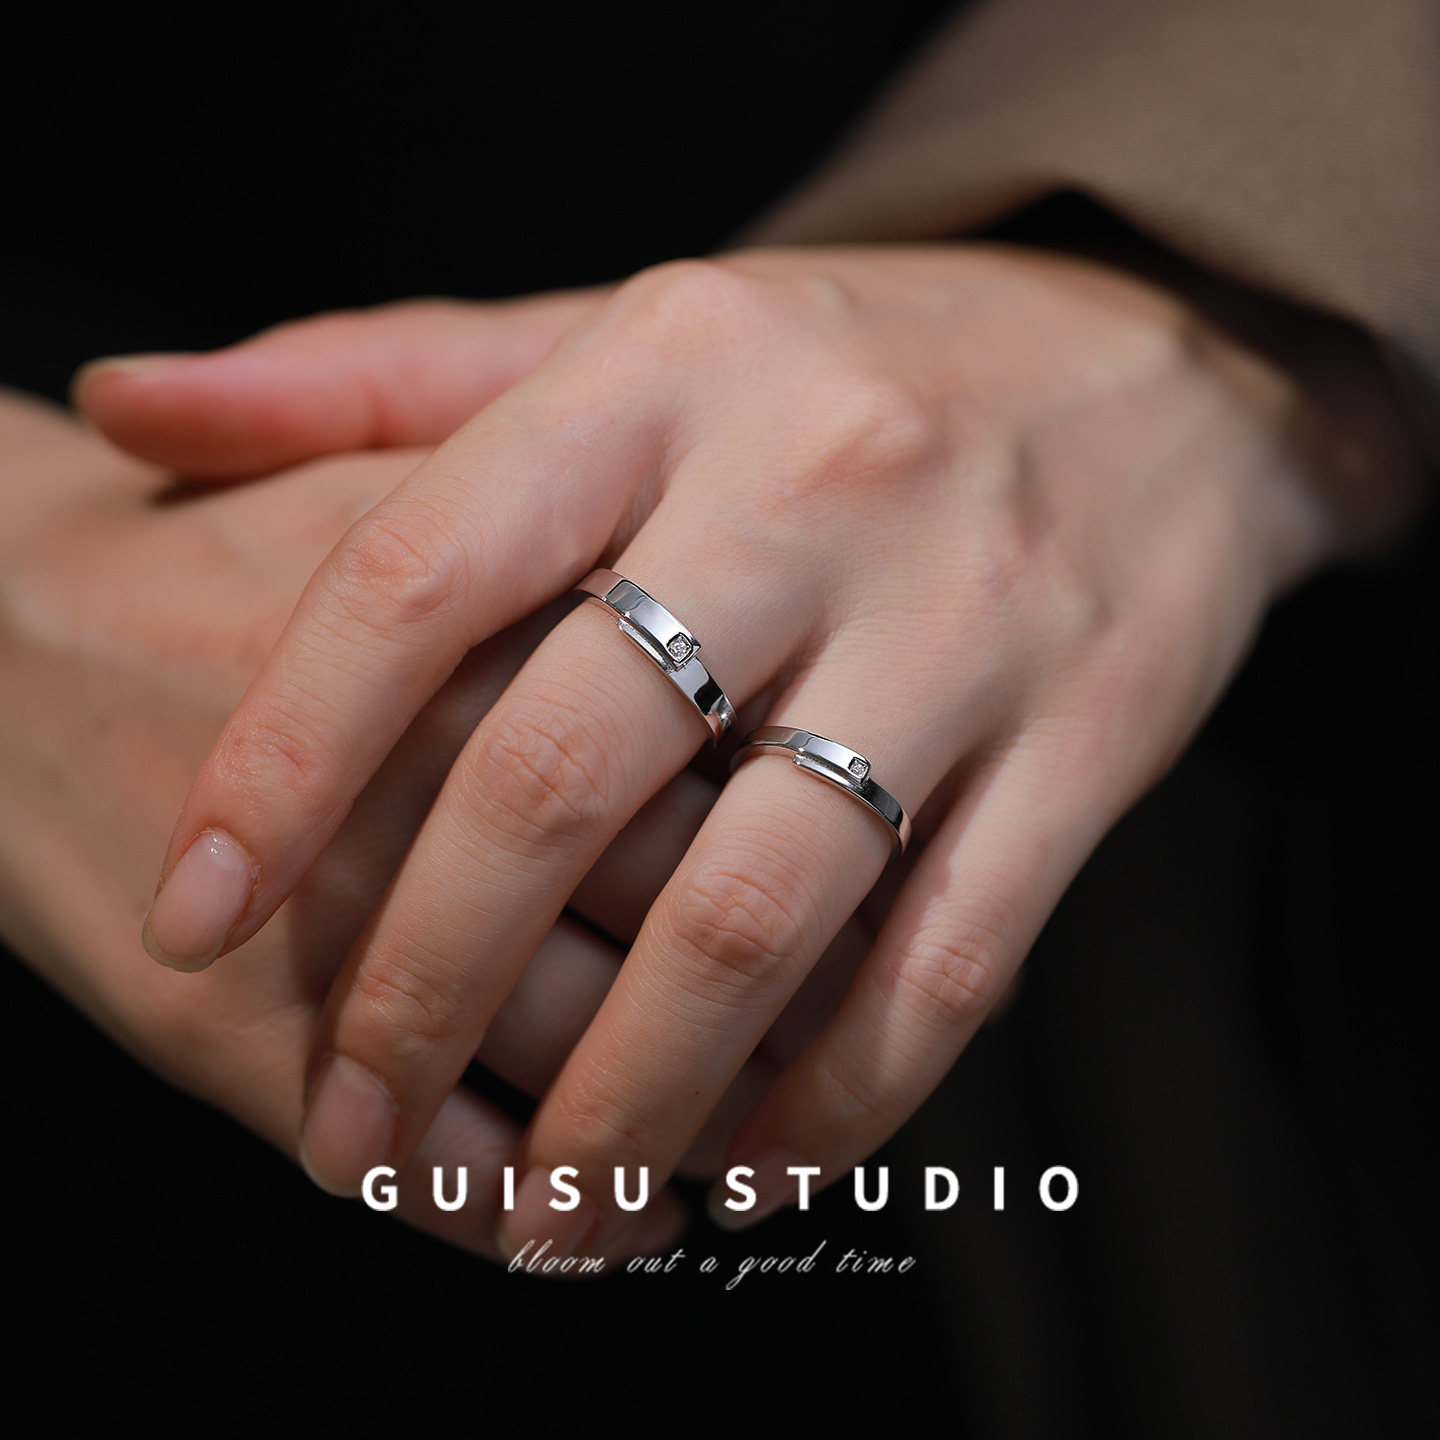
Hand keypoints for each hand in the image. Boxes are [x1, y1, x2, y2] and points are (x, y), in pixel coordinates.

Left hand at [80, 245, 1405, 1259]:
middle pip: (570, 776)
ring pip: (760, 908)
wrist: (1162, 363)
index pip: (418, 576)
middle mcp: (811, 485)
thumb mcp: (621, 328)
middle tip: (360, 1126)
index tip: (195, 916)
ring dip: (632, 1095)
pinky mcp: (1094, 732)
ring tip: (550, 1212)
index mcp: (660, 371)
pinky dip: (840, 1096)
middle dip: (432, 982)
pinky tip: (754, 1170)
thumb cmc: (849, 363)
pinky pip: (947, 956)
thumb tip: (132, 402)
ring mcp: (966, 615)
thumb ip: (378, 381)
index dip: (283, 761)